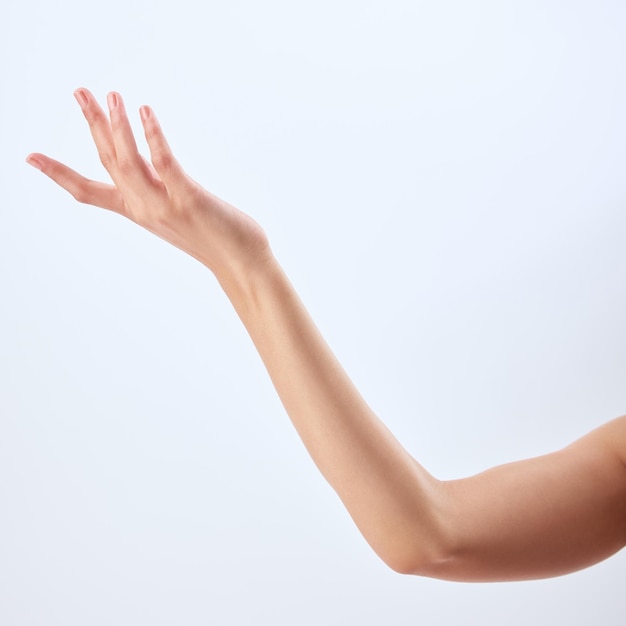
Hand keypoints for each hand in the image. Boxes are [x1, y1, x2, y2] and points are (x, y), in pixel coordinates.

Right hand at [26, 89, 270, 280]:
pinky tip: (146, 111)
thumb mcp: (175, 212)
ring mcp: (164, 206)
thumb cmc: (215, 238)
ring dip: (115, 127)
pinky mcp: (189, 200)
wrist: (242, 265)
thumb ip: (158, 189)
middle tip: (79, 90)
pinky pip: (165, 164)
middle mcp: (144, 209)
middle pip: (108, 162)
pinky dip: (153, 137)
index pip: (88, 192)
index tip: (29, 156)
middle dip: (91, 125)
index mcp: (138, 211)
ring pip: (128, 163)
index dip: (58, 174)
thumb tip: (152, 164)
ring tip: (108, 95)